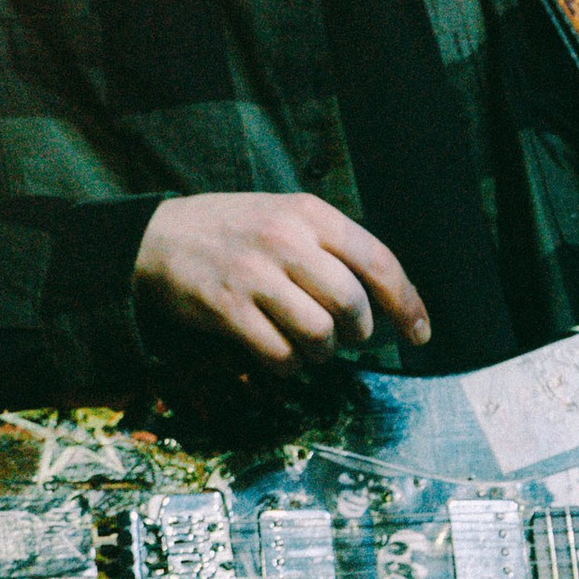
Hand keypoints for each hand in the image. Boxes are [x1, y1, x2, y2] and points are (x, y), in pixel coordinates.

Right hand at [134, 190, 429, 366]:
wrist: (156, 237)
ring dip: (323, 353)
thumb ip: (332, 249)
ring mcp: (255, 275)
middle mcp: (287, 240)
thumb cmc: (232, 230)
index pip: (378, 260)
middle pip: (353, 304)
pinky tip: (280, 354)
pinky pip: (280, 355)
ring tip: (310, 345)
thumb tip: (384, 304)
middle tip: (347, 338)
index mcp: (310, 213)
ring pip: (320, 334)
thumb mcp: (285, 216)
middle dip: (360, 334)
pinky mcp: (227, 309)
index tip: (421, 333)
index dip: (408, 303)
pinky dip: (289, 365)